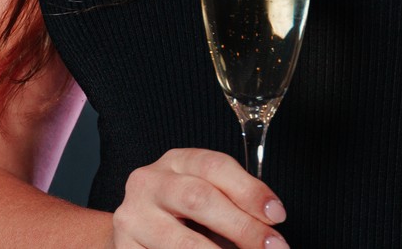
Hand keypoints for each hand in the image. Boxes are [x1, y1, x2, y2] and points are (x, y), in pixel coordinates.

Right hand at [111, 148, 288, 248]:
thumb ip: (235, 201)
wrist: (134, 231)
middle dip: (242, 226)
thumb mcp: (208, 192)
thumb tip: (271, 225)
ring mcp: (131, 217)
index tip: (278, 215)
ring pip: (180, 241)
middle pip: (199, 199)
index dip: (250, 191)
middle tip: (272, 247)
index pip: (216, 167)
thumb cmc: (183, 211)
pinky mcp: (124, 248)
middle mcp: (149, 182)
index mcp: (177, 161)